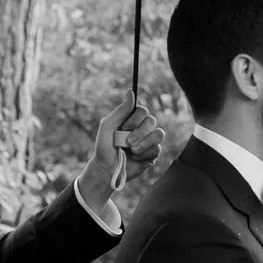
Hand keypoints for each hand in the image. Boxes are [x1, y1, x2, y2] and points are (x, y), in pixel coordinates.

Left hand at [80, 95, 164, 211]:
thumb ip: (121, 110)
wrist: (107, 170)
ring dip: (143, 143)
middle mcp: (142, 128)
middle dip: (139, 133)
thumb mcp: (107, 126)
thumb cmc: (104, 147)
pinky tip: (135, 159)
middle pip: (152, 121)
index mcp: (131, 119)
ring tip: (132, 151)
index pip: (143, 110)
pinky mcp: (153, 154)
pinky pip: (157, 149)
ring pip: (159, 134)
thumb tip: (131, 92)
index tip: (123, 128)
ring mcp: (149, 141)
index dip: (135, 119)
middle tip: (127, 143)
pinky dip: (144, 155)